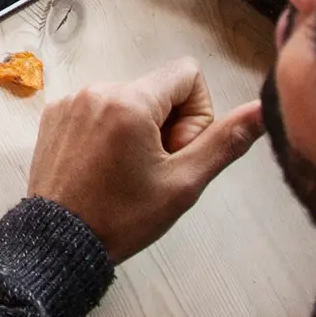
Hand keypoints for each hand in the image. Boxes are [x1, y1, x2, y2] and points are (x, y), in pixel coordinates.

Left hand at [26, 59, 263, 261]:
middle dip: (168, 124)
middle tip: (154, 169)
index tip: (178, 150)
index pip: (188, 74)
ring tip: (126, 172)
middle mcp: (98, 90)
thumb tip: (261, 110)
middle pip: (159, 89)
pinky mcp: (55, 115)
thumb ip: (224, 141)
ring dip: (138, 129)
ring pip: (130, 99)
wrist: (59, 242)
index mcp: (131, 101)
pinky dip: (109, 132)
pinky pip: (99, 108)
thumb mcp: (183, 184)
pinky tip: (104, 168)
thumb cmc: (121, 218)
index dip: (196, 113)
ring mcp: (72, 101)